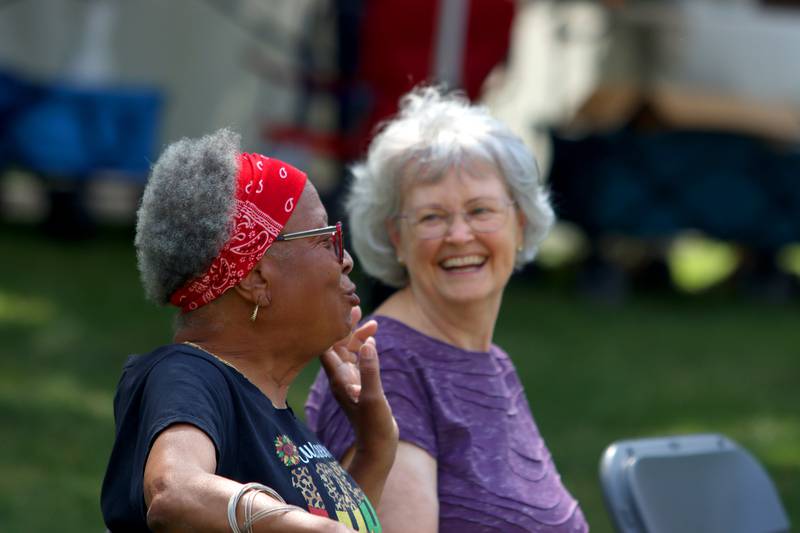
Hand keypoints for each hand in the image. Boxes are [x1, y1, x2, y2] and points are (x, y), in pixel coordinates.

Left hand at [321, 306, 397, 453]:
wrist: (378, 447)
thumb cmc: (374, 425)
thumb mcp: (373, 397)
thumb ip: (370, 370)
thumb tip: (369, 343)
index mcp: (338, 378)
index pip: (328, 346)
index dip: (333, 327)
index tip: (344, 312)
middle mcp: (340, 378)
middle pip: (337, 346)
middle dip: (346, 328)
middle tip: (358, 311)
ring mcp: (349, 382)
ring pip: (349, 352)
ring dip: (358, 337)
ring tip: (374, 325)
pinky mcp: (359, 386)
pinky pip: (358, 361)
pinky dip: (364, 349)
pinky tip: (373, 341)